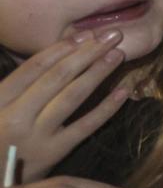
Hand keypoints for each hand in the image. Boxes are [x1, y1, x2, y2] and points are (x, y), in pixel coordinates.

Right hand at [1, 33, 130, 184]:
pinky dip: (106, 108)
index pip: (33, 68)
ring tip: (118, 54)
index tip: (85, 34)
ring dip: (97, 73)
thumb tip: (49, 58)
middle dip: (87, 53)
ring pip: (72, 97)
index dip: (61, 48)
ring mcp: (36, 136)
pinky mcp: (54, 153)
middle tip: (112, 36)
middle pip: (57, 77)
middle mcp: (16, 116)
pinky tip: (123, 91)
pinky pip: (85, 126)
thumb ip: (13, 89)